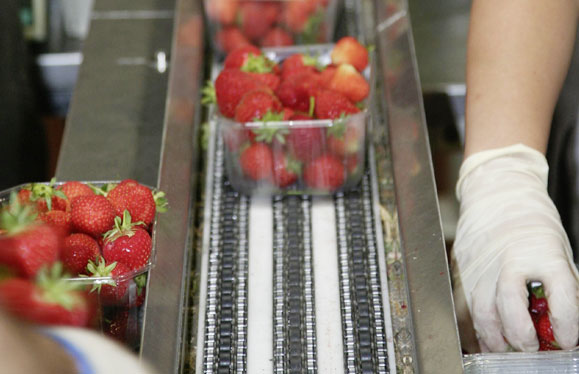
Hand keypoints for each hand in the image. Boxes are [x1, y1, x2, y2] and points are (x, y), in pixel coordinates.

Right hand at [451, 144, 578, 351]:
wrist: (496, 191)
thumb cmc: (530, 218)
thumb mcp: (557, 247)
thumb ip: (560, 283)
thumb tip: (563, 321)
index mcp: (544, 254)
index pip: (562, 300)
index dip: (567, 327)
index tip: (567, 340)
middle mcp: (510, 261)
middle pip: (512, 311)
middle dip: (523, 339)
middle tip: (531, 348)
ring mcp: (482, 266)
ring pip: (483, 314)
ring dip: (495, 339)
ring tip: (505, 348)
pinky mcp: (464, 269)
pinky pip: (466, 306)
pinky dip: (476, 327)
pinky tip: (486, 337)